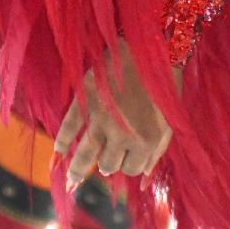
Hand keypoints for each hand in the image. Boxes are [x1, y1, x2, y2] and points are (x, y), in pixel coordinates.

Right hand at [54, 44, 173, 184]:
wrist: (151, 46)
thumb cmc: (164, 85)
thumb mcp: (170, 121)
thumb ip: (156, 153)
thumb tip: (142, 182)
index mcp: (147, 140)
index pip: (130, 169)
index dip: (129, 164)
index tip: (127, 158)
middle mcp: (123, 134)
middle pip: (107, 164)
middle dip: (108, 163)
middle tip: (107, 158)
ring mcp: (101, 118)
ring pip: (85, 154)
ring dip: (77, 169)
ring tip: (72, 179)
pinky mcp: (86, 101)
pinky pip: (69, 127)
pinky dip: (63, 141)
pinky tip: (60, 151)